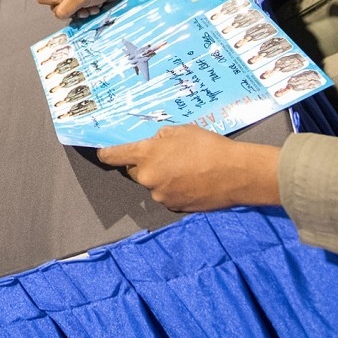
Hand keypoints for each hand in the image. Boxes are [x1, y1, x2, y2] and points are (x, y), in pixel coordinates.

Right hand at [37, 0, 125, 19]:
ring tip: (89, 7)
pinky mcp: (78, 0)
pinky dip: (84, 12)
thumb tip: (58, 15)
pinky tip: (92, 7)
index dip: (55, 2)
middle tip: (80, 5)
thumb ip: (65, 8)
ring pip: (66, 11)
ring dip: (78, 12)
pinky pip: (74, 12)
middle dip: (69, 9)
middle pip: (55, 6)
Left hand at [97, 125, 279, 211]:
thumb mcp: (180, 130)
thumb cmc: (209, 146)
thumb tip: (152, 144)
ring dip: (161, 177)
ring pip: (152, 184)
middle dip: (144, 164)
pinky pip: (167, 195)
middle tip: (165, 156)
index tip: (101, 152)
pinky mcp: (174, 207)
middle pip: (135, 171)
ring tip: (186, 168)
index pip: (113, 156)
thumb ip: (159, 138)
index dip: (106, 153)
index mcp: (146, 155)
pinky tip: (191, 180)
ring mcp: (160, 196)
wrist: (236, 174)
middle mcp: (148, 178)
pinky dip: (173, 188)